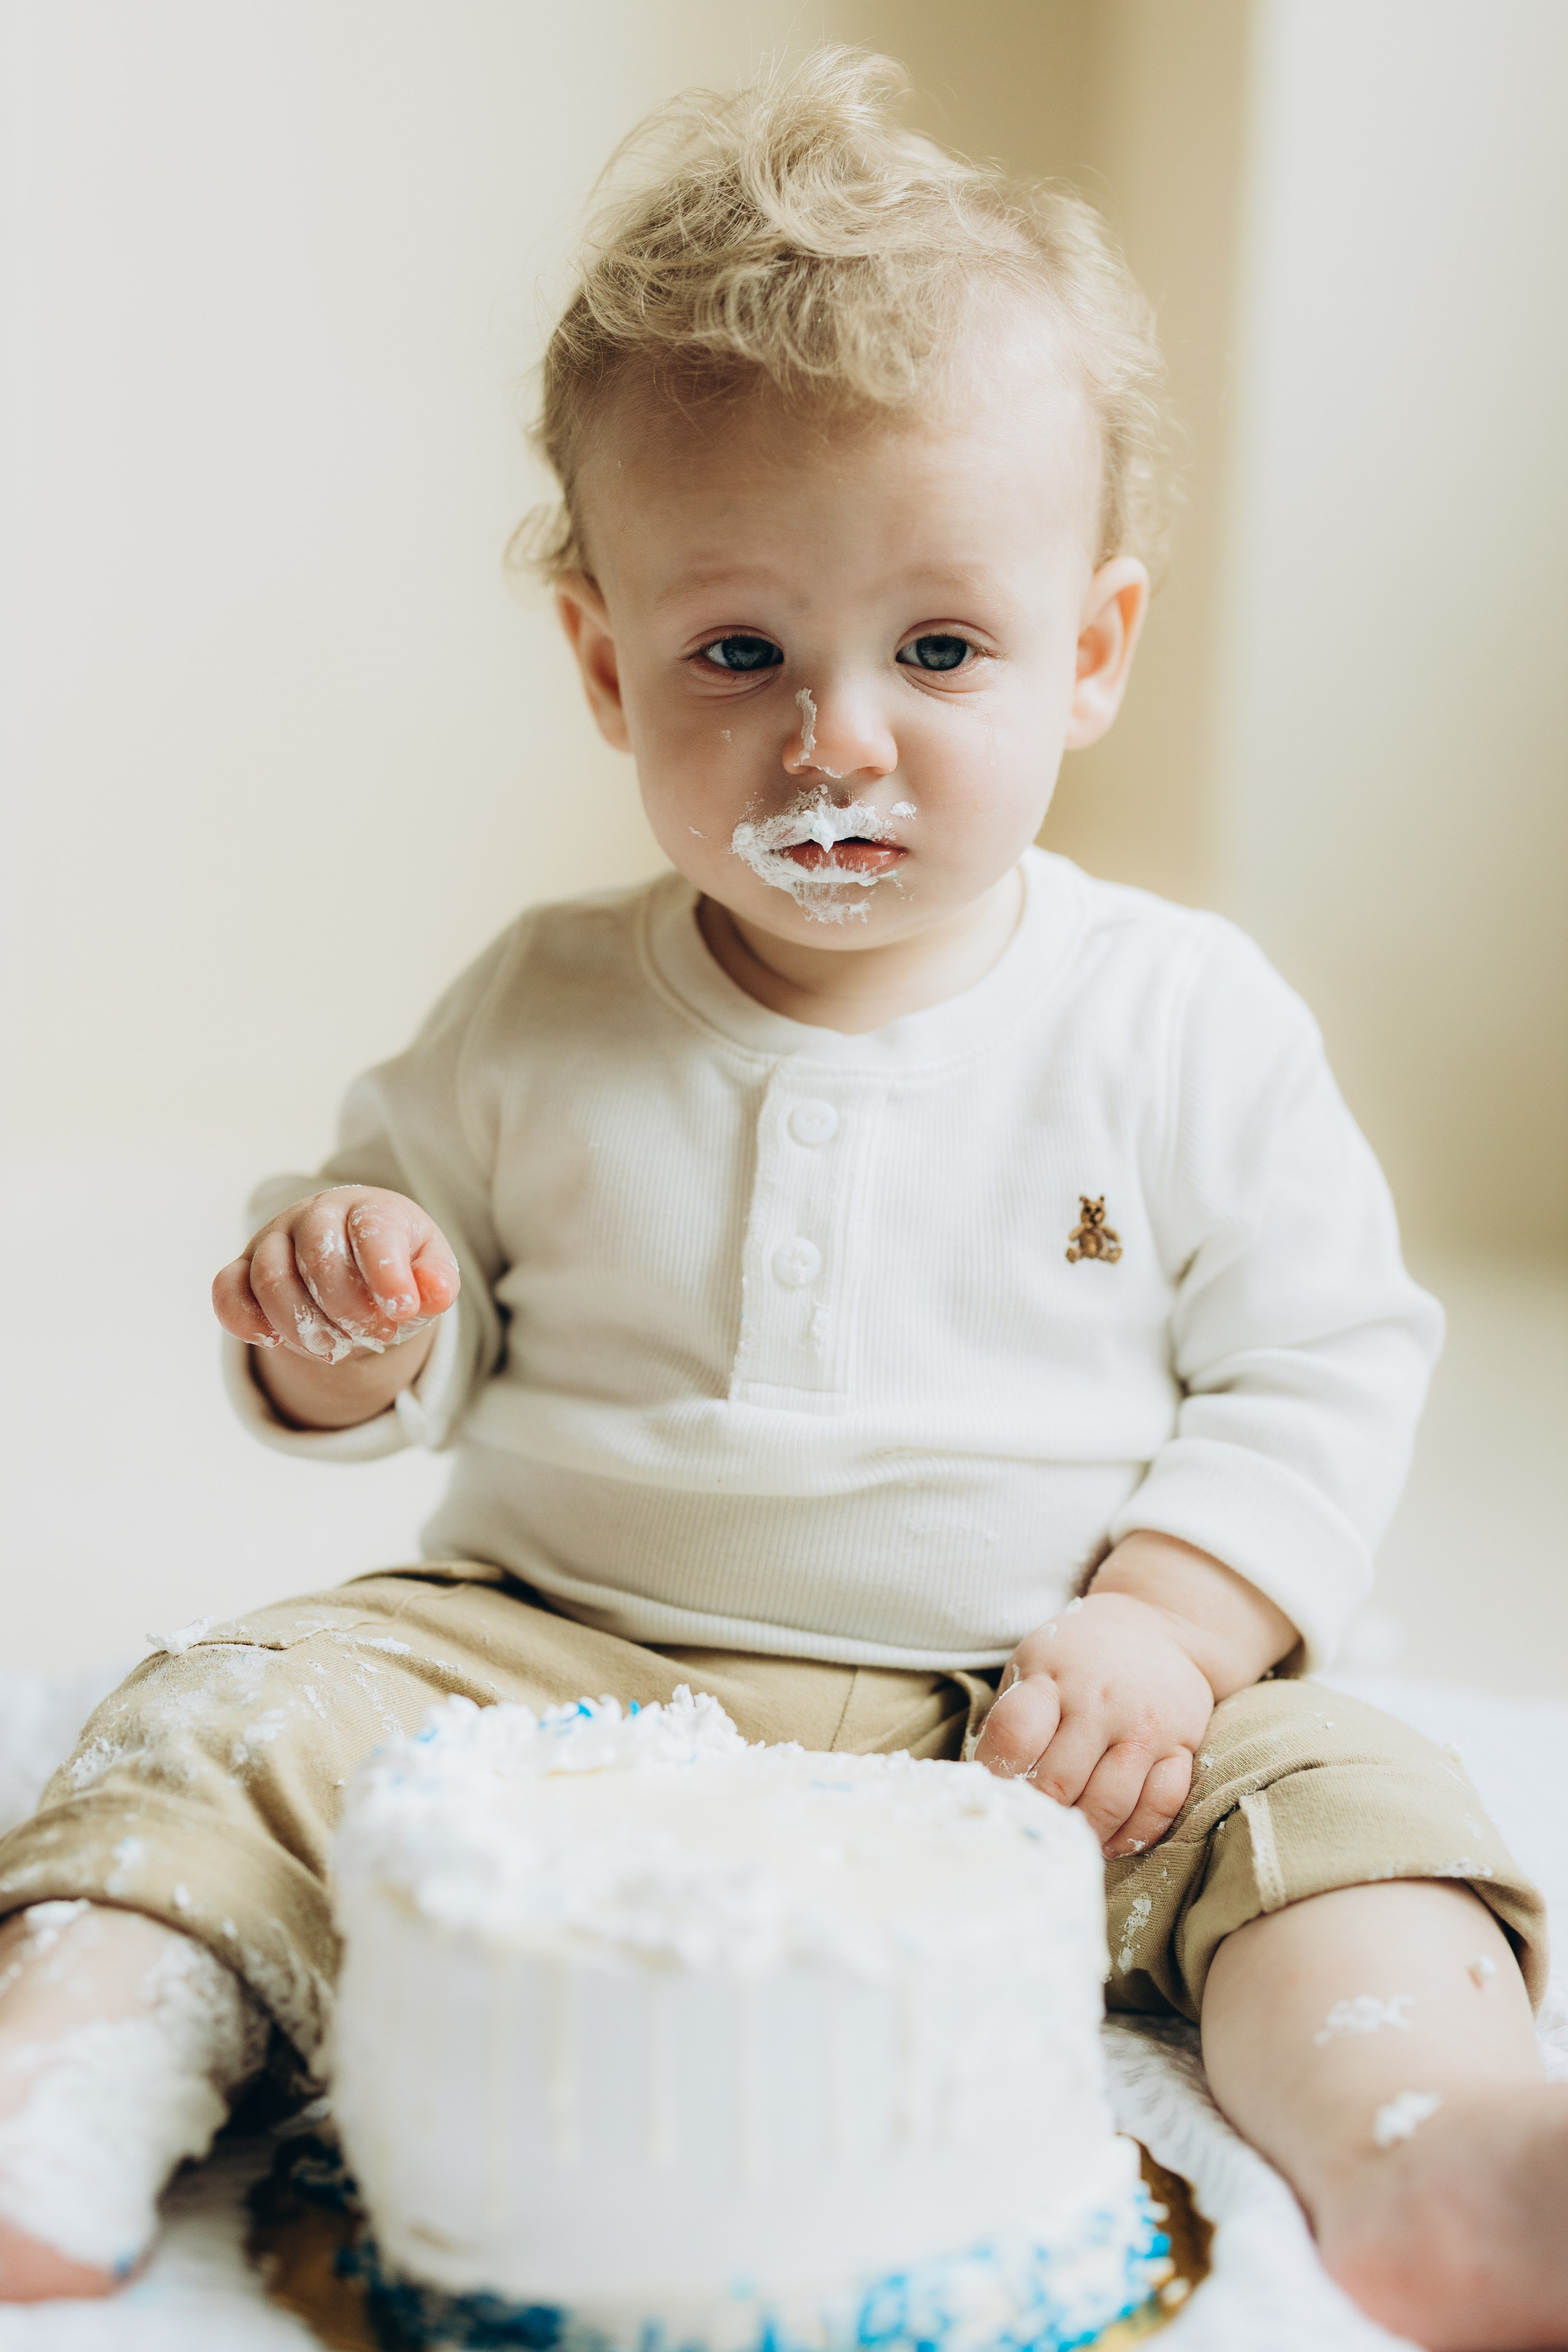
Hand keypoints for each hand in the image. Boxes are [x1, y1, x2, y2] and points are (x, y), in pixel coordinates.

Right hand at [213, 1185, 458, 1363]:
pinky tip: (276, 1342)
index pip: (372, 1231)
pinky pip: (227, 1290)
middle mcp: (317, 1215)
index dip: (386, 1275)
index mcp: (368, 1208)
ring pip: (271, 1278)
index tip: (402, 1311)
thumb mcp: (429, 1269)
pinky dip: (246, 1321)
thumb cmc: (398, 1263)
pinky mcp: (243, 1266)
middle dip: (348, 1309)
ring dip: (303, 1325)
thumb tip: (433, 1293)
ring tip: (336, 1350)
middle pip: (318, 1257)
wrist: (355, 1258)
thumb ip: (437, 1280)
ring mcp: (274, 1238)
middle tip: (377, 1338)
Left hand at [974, 1591, 1213, 1857]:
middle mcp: (1100, 1702)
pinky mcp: (1181, 1746)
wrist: (1157, 1623)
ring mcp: (1144, 1726)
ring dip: (1085, 1833)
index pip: (1016, 1734)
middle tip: (1031, 1827)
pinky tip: (1114, 1842)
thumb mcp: (1034, 1664)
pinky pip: (1161, 1804)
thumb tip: (985, 1782)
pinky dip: (1136, 1834)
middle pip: (1059, 1781)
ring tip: (1070, 1839)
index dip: (996, 1773)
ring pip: (1110, 1801)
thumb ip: (1013, 1717)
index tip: (992, 1793)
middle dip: (1040, 1813)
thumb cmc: (1078, 1655)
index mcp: (1052, 1676)